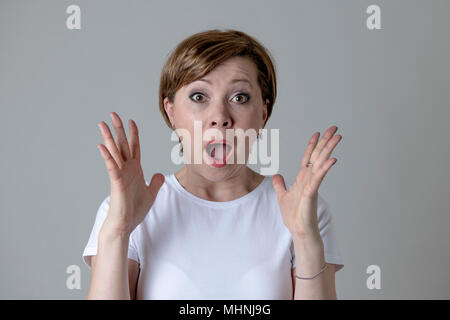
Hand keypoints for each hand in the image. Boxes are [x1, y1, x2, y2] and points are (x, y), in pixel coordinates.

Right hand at [97, 112, 163, 234]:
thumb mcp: (150, 193)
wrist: (126, 224)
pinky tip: (102, 146)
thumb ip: (155, 183)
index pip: (134, 147)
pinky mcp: (116, 182)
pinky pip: (111, 167)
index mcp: (134, 169)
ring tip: (102, 123)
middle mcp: (126, 169)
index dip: (133, 134)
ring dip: (108, 137)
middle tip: (113, 114)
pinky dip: (107, 156)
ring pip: (114, 152)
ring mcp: (120, 174)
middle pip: (122, 144)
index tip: (131, 121)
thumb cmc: (135, 210)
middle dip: (118, 129)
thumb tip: (159, 174)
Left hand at [272, 126, 341, 241]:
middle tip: (335, 128)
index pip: (308, 157)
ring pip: (321, 163)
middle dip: (326, 141)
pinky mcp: (312, 193)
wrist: (299, 230)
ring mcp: (312, 185)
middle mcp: (309, 179)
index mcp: (302, 178)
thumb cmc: (294, 216)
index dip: (312, 145)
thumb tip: (276, 176)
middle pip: (318, 156)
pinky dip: (324, 168)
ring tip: (338, 137)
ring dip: (329, 149)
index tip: (317, 133)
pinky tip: (332, 159)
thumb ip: (279, 185)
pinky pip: (318, 178)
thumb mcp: (282, 196)